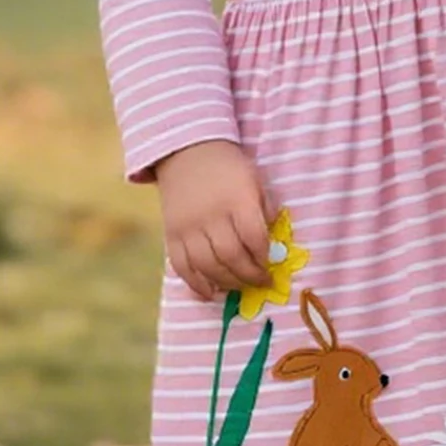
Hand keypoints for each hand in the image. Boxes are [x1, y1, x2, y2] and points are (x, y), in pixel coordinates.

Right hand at [153, 139, 273, 302]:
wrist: (186, 152)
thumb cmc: (227, 167)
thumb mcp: (254, 178)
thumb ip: (266, 207)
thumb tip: (274, 237)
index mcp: (237, 199)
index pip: (253, 236)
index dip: (264, 256)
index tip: (270, 264)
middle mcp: (211, 215)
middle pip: (231, 255)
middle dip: (249, 275)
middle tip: (260, 281)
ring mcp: (188, 227)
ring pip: (207, 265)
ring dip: (227, 282)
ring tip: (240, 285)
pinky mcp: (171, 235)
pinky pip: (181, 266)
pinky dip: (196, 284)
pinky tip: (210, 292)